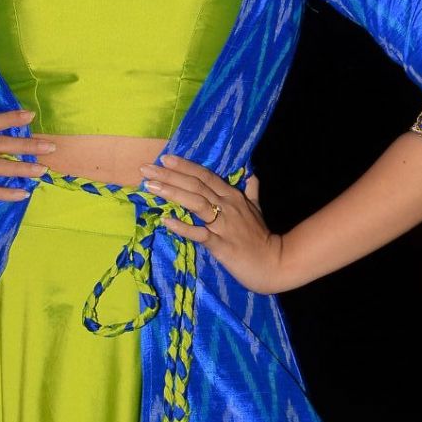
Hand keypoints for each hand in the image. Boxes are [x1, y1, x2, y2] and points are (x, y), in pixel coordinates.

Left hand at [141, 154, 285, 294]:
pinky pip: (200, 234)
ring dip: (172, 193)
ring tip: (151, 187)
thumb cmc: (261, 237)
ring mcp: (224, 225)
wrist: (275, 263)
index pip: (205, 175)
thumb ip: (252, 190)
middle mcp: (226, 206)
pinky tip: (166, 221)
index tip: (164, 158)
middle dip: (169, 175)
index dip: (184, 166)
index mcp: (232, 196)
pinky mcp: (222, 245)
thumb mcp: (257, 209)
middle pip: (195, 185)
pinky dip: (183, 227)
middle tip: (146, 169)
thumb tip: (252, 173)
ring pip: (196, 203)